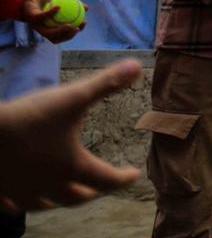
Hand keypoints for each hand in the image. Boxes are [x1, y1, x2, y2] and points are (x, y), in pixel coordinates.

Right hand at [0, 58, 141, 211]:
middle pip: (76, 197)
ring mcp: (21, 192)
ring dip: (59, 201)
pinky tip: (18, 203)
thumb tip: (137, 67)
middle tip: (101, 188)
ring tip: (65, 197)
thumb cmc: (28, 116)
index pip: (106, 180)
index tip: (133, 175)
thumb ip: (105, 83)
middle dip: (92, 193)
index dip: (123, 178)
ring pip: (45, 205)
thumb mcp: (71, 97)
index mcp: (73, 167)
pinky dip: (20, 205)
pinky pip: (11, 205)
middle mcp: (49, 186)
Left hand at [19, 0, 84, 43]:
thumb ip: (74, 6)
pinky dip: (50, 13)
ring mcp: (35, 26)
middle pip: (54, 39)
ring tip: (69, 24)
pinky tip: (58, 8)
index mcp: (49, 29)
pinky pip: (42, 16)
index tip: (81, 27)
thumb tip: (87, 8)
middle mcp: (42, 30)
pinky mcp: (30, 18)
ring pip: (47, 33)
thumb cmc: (50, 0)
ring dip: (59, 30)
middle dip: (67, 36)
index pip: (61, 37)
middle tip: (76, 28)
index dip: (71, 35)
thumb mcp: (64, 3)